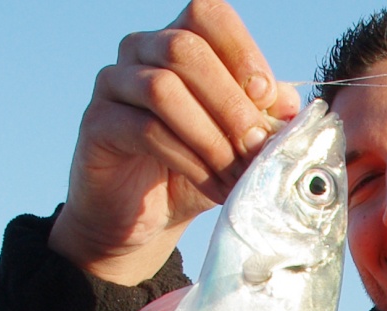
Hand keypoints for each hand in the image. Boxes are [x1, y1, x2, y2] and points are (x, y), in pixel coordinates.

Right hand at [49, 0, 302, 284]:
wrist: (149, 214)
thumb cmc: (199, 165)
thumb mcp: (241, 138)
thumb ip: (266, 113)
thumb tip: (290, 104)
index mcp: (180, 39)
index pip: (208, 15)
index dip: (242, 51)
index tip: (265, 97)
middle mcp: (140, 49)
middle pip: (185, 49)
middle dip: (231, 104)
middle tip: (256, 149)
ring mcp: (113, 82)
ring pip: (163, 89)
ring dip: (211, 136)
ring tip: (236, 174)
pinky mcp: (97, 123)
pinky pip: (145, 130)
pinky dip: (190, 161)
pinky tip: (215, 187)